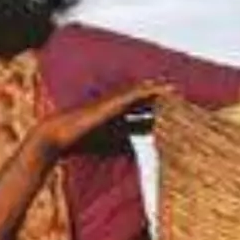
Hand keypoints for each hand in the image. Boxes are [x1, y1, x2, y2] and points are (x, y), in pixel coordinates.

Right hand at [32, 81, 176, 157]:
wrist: (59, 135)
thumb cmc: (79, 142)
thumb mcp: (108, 145)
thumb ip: (122, 145)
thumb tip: (135, 151)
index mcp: (116, 116)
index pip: (140, 111)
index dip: (156, 109)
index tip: (174, 110)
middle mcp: (117, 106)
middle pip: (144, 99)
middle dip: (160, 96)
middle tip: (180, 94)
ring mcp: (115, 102)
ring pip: (142, 92)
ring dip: (159, 89)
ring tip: (177, 88)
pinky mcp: (112, 102)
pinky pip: (136, 93)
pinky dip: (150, 90)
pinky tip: (163, 88)